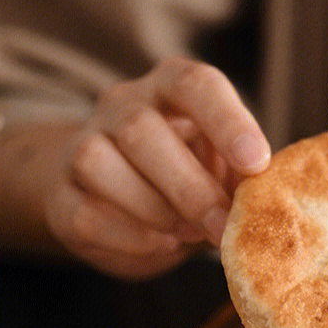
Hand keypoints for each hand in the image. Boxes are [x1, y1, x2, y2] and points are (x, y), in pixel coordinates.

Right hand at [45, 58, 269, 277]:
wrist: (113, 199)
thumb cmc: (184, 176)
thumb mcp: (218, 167)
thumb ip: (238, 176)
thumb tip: (268, 203)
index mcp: (169, 88)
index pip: (194, 83)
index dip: (227, 120)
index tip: (256, 163)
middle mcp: (120, 106)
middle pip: (142, 130)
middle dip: (190, 186)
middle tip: (222, 226)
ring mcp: (82, 145)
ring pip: (98, 162)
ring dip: (153, 207)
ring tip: (187, 235)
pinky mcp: (60, 195)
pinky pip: (84, 211)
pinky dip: (127, 235)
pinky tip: (158, 244)